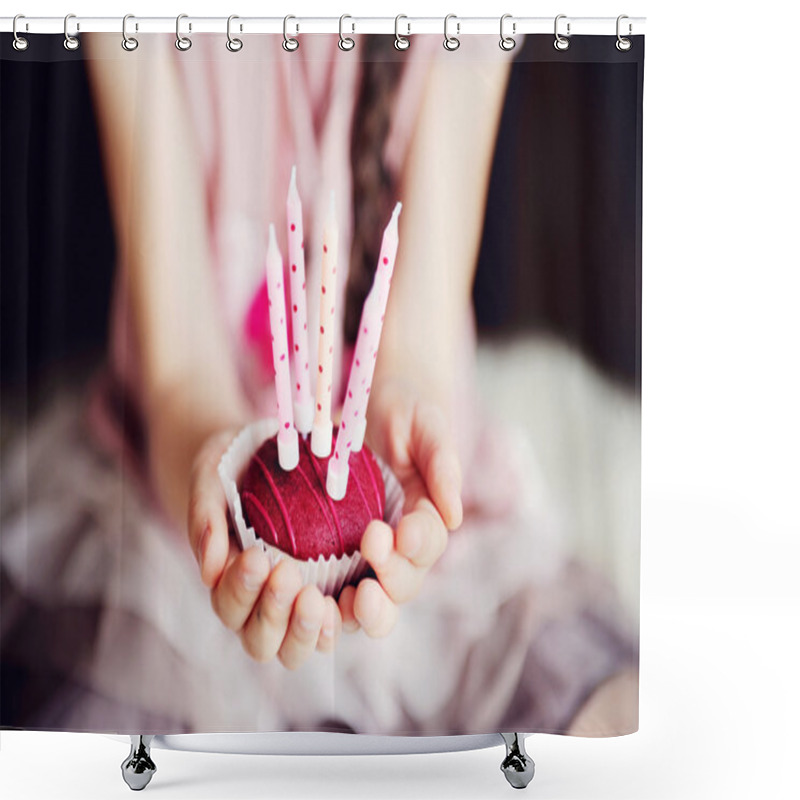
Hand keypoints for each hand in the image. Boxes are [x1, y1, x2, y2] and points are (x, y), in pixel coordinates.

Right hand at [187, 429, 342, 668]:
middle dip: (271, 613)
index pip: (228, 605)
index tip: (256, 557)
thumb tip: (208, 571)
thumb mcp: (211, 476)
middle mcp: (259, 608)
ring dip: (304, 631)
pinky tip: (353, 599)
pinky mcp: (332, 597)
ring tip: (316, 599)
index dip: (239, 590)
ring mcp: (295, 610)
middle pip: (259, 641)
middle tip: (287, 573)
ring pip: (294, 649)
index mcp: (228, 583)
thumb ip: (205, 518)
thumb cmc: (233, 468)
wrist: (267, 455)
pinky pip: (334, 628)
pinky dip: (339, 623)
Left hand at [337, 376, 462, 638]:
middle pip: (406, 582)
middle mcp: (403, 546)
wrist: (365, 408)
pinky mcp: (336, 557)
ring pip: (375, 600)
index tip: (400, 531)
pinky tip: (314, 602)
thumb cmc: (402, 412)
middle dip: (392, 579)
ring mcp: (369, 557)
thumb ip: (442, 463)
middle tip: (372, 554)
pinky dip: (330, 606)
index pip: (429, 543)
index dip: (418, 544)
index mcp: (428, 517)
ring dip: (364, 608)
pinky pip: (337, 593)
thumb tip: (454, 516)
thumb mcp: (425, 425)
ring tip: (348, 601)